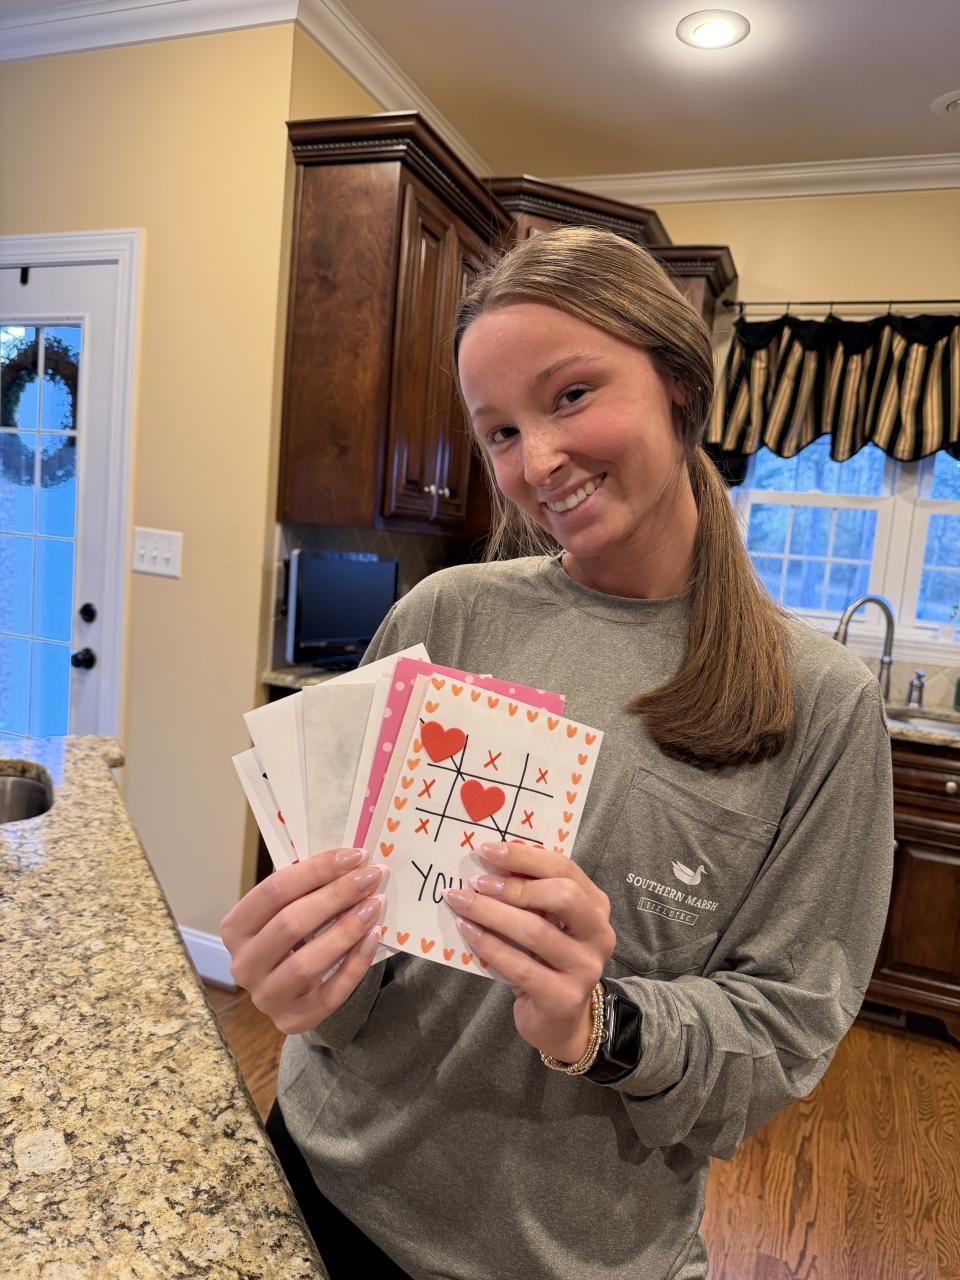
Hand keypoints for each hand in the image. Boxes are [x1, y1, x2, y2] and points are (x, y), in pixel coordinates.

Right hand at [220, 848, 386, 1034]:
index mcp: (235, 928)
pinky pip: (331, 993)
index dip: (316, 870)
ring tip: (375, 904)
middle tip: (371, 876)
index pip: (273, 891)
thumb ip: (308, 888)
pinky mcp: (293, 1020)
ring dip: (346, 930)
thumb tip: (352, 859)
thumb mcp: (288, 909)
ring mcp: (266, 997)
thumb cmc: (293, 936)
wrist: (294, 989)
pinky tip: (374, 936)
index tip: (354, 855)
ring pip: (307, 962)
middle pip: (290, 924)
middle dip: (336, 895)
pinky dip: (355, 963)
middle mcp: (243, 965)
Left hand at [443, 841, 615, 1063]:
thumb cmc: (545, 960)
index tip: (486, 850)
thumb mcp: (545, 922)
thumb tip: (488, 863)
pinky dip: (490, 945)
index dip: (524, 857)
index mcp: (595, 906)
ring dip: (491, 913)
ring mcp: (586, 968)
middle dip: (513, 886)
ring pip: (535, 931)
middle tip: (476, 882)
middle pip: (562, 895)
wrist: (558, 1020)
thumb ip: (530, 894)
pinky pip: (520, 966)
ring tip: (461, 903)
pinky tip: (468, 932)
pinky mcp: (564, 997)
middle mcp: (599, 934)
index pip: (565, 868)